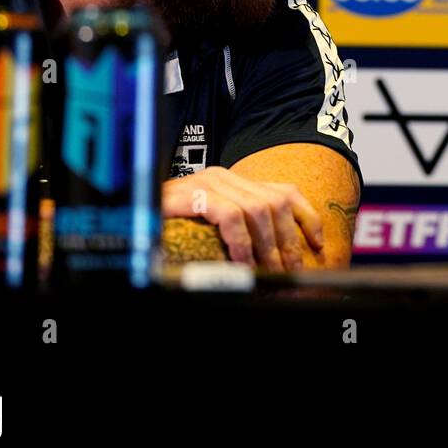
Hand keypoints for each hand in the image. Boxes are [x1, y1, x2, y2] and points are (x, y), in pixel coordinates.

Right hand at [162, 167, 322, 270]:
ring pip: (258, 209)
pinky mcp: (192, 195)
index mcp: (235, 181)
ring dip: (268, 245)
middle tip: (291, 270)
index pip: (285, 190)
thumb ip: (240, 230)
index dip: (308, 217)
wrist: (129, 214)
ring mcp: (208, 183)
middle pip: (276, 201)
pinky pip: (230, 216)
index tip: (318, 244)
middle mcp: (225, 176)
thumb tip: (273, 258)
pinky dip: (240, 242)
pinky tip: (242, 262)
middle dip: (289, 239)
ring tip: (269, 271)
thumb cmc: (169, 227)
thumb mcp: (213, 226)